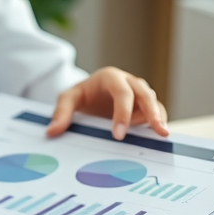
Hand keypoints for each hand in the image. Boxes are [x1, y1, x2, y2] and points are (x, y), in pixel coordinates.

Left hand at [46, 66, 168, 139]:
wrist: (92, 93)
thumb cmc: (83, 94)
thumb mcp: (68, 99)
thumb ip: (61, 112)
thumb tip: (51, 131)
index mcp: (111, 77)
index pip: (122, 92)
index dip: (123, 113)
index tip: (118, 135)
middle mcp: (129, 82)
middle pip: (145, 94)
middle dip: (152, 113)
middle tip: (158, 131)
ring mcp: (140, 93)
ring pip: (154, 102)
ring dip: (158, 118)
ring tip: (162, 134)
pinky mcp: (146, 105)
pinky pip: (157, 112)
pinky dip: (158, 122)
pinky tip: (157, 137)